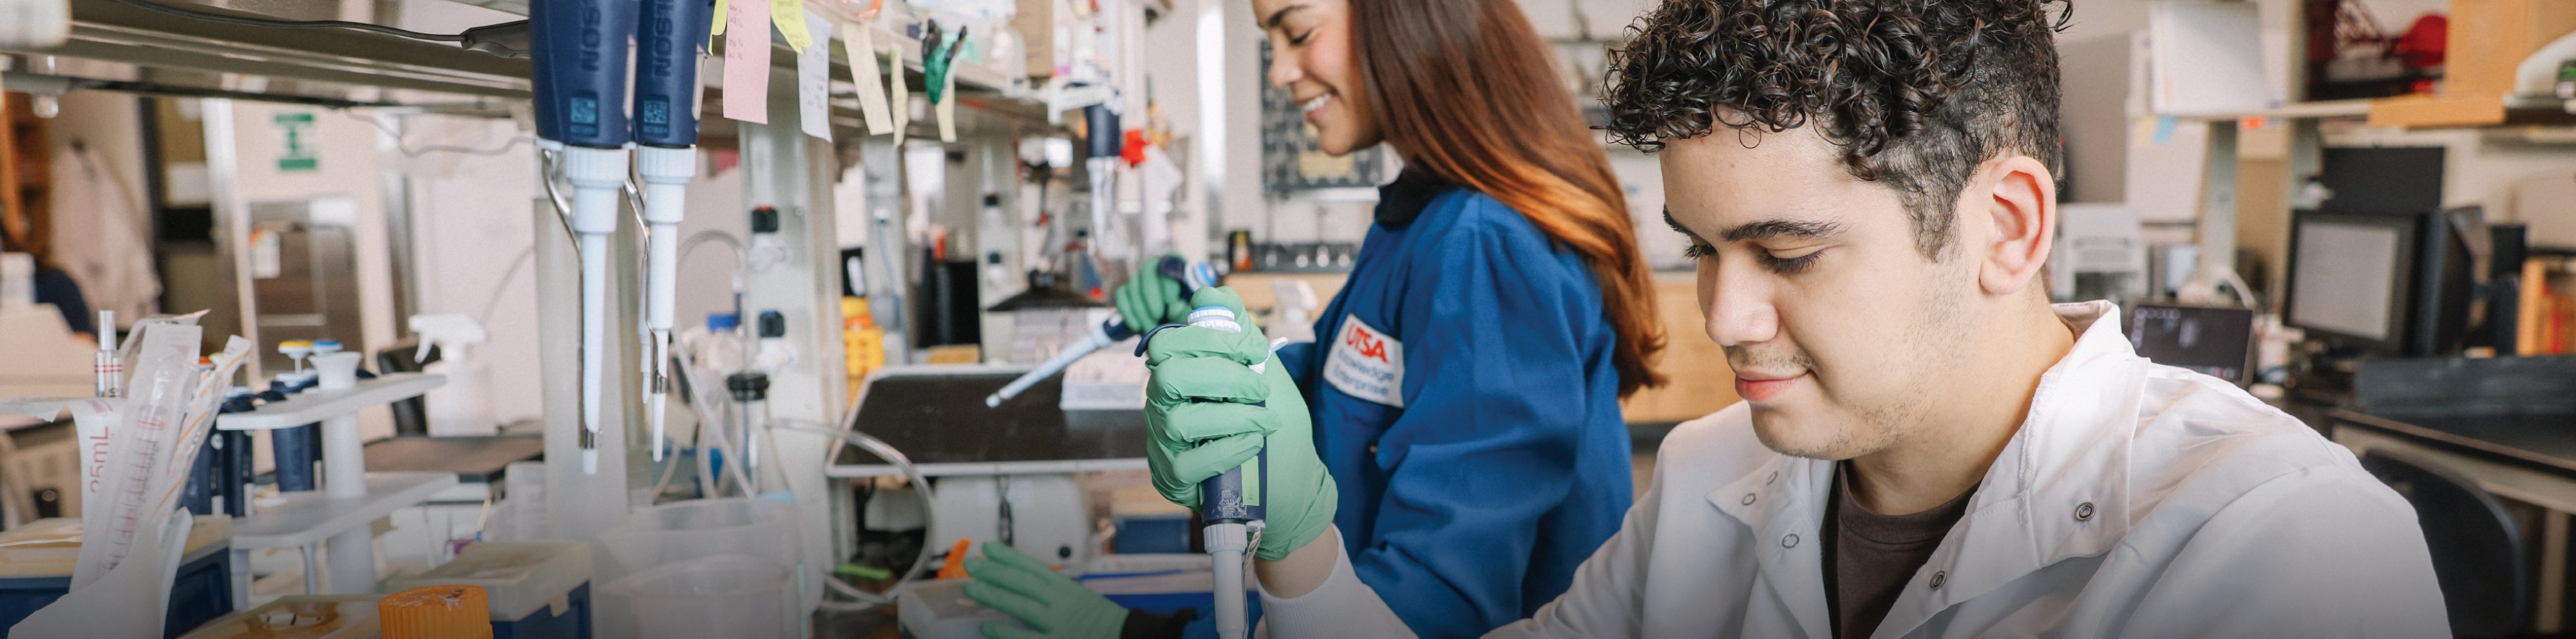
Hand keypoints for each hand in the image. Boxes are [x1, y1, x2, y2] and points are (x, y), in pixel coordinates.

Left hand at [962, 543, 1126, 638]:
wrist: (1126, 637)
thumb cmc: (1099, 621)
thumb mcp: (1077, 599)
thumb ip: (1052, 592)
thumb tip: (1019, 584)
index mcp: (1066, 588)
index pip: (1032, 567)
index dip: (1008, 556)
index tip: (987, 548)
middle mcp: (1061, 601)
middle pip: (1023, 582)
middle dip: (995, 571)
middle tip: (971, 565)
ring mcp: (1059, 623)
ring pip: (1021, 606)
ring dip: (994, 595)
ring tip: (971, 588)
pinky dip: (1005, 633)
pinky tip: (986, 628)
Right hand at [1112, 253, 1190, 330]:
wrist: (1169, 325)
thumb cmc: (1184, 314)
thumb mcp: (1190, 312)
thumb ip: (1185, 308)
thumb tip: (1174, 307)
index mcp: (1177, 265)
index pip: (1171, 261)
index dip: (1169, 281)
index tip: (1171, 301)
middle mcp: (1156, 267)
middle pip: (1148, 269)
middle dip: (1151, 295)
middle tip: (1158, 315)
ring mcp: (1139, 279)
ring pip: (1134, 286)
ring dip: (1141, 310)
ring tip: (1151, 329)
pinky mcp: (1126, 291)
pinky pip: (1121, 296)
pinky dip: (1128, 312)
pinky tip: (1137, 326)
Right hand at [1143, 287, 1337, 560]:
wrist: (1290, 480)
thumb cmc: (1269, 422)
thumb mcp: (1261, 370)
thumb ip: (1238, 331)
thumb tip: (1210, 293)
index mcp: (1178, 373)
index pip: (1166, 342)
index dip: (1209, 339)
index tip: (1253, 350)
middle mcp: (1162, 405)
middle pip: (1166, 375)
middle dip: (1222, 374)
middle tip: (1261, 387)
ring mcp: (1164, 442)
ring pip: (1179, 419)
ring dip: (1233, 416)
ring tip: (1266, 421)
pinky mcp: (1174, 477)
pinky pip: (1191, 460)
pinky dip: (1230, 448)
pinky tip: (1253, 444)